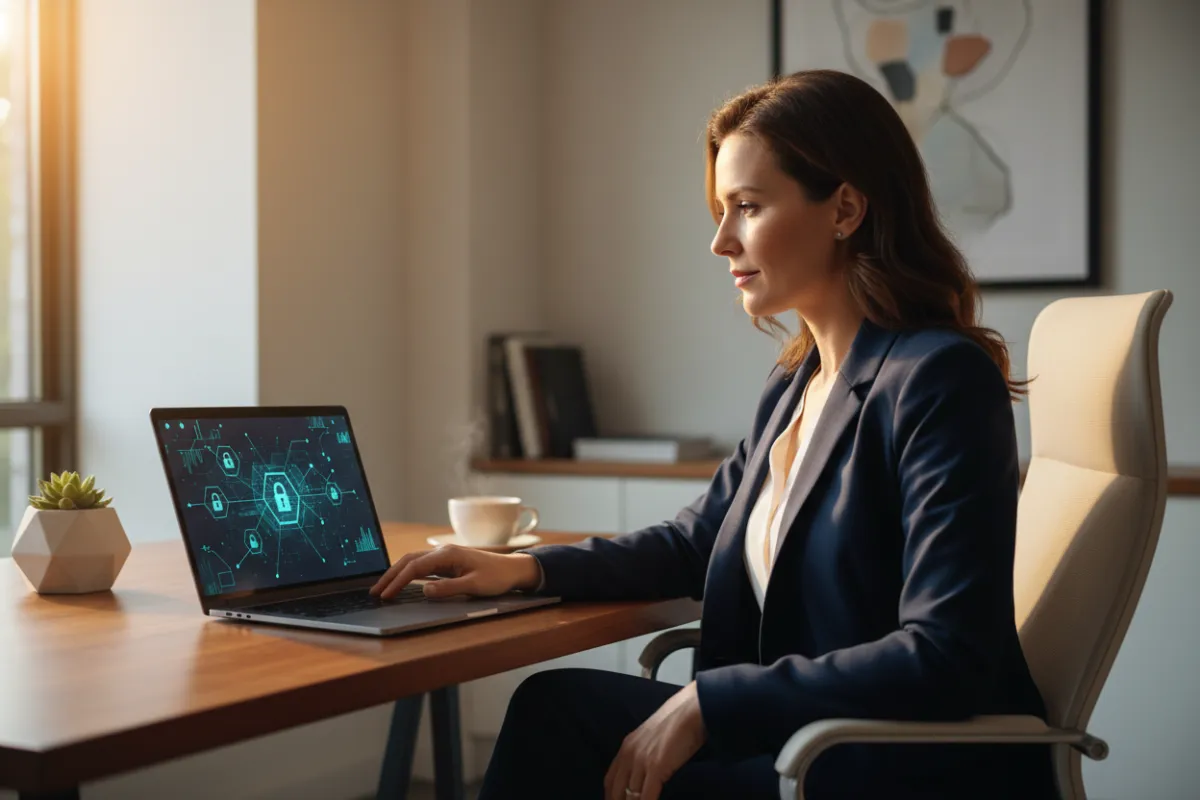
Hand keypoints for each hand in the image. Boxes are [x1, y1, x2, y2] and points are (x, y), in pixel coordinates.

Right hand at [369, 545, 541, 598]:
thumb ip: (449, 588)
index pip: (415, 567)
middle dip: (391, 575)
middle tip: (375, 592)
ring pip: (413, 561)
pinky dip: (408, 573)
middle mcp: (443, 552)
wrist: (513, 569)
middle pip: (409, 560)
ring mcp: (445, 556)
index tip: (385, 595)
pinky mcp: (447, 563)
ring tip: (383, 588)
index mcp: (448, 555)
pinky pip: (422, 566)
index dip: (398, 581)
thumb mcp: (475, 585)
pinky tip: (401, 582)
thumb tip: (424, 590)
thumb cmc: (497, 577)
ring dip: (397, 573)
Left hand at [604, 681, 706, 799]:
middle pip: (615, 791)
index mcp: (626, 748)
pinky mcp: (655, 768)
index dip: (611, 797)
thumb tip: (645, 773)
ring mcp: (641, 761)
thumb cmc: (677, 723)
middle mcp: (629, 755)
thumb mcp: (651, 739)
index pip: (610, 780)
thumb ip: (644, 755)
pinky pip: (646, 797)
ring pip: (630, 797)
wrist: (691, 711)